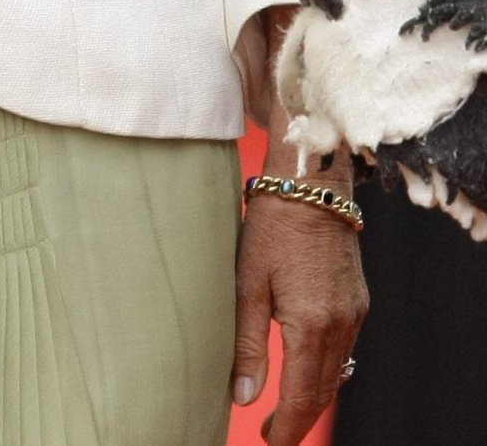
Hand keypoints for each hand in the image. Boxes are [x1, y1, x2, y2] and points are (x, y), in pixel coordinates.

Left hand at [231, 190, 366, 444]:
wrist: (311, 181)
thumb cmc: (271, 225)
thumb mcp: (248, 283)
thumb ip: (246, 344)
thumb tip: (244, 397)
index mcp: (311, 325)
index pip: (303, 396)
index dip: (286, 426)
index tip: (268, 440)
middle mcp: (341, 324)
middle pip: (323, 391)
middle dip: (299, 418)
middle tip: (273, 432)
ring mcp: (354, 311)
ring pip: (338, 371)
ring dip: (314, 394)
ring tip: (285, 407)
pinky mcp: (358, 297)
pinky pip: (345, 347)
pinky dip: (326, 367)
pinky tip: (307, 366)